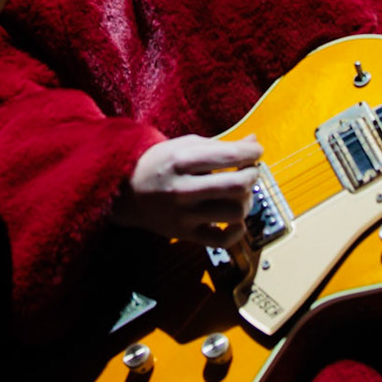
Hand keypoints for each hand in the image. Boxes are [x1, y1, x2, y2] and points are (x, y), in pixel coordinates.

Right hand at [111, 135, 263, 242]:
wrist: (126, 193)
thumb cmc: (159, 164)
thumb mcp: (183, 146)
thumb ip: (219, 145)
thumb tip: (253, 141)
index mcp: (181, 160)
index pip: (229, 156)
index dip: (252, 152)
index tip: (256, 151)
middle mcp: (182, 189)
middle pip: (237, 185)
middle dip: (253, 175)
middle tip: (251, 171)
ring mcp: (183, 215)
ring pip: (234, 212)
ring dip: (246, 201)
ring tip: (241, 194)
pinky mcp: (185, 235)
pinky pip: (222, 241)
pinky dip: (237, 231)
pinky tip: (235, 220)